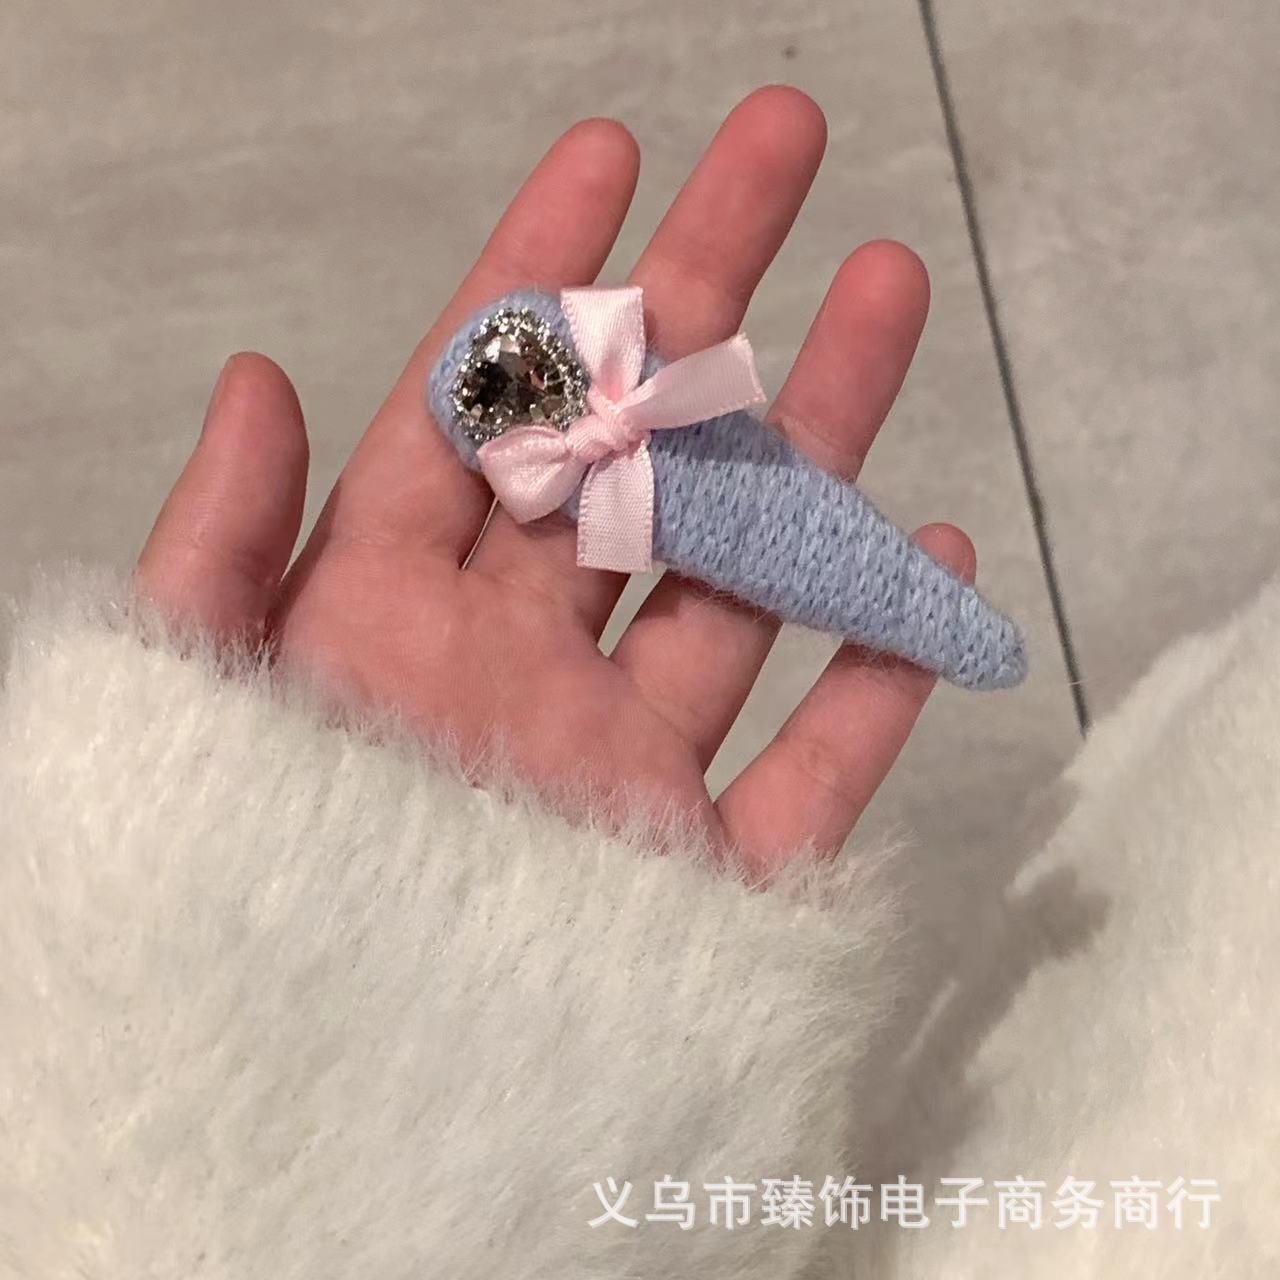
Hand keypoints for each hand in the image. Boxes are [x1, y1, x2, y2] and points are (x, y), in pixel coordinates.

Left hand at [137, 86, 973, 872]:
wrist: (299, 1144)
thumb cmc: (222, 912)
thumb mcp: (183, 706)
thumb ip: (219, 548)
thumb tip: (254, 378)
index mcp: (387, 617)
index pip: (480, 411)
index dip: (540, 276)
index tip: (610, 151)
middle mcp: (518, 670)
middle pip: (632, 455)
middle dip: (708, 295)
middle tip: (782, 150)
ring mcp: (619, 771)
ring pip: (740, 576)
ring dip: (817, 439)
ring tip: (883, 292)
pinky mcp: (696, 885)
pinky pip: (810, 769)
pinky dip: (873, 674)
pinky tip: (926, 557)